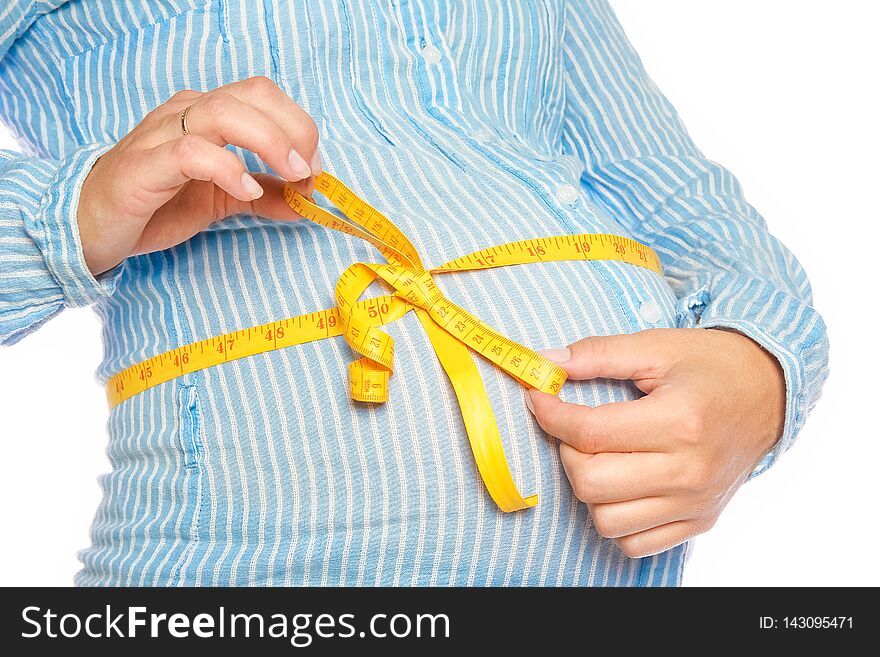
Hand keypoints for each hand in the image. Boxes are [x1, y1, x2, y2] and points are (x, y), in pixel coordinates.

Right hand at [77, 76, 320, 274]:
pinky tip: (245, 190)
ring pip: (223, 112)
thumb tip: (307, 199)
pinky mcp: (144, 166)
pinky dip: (227, 168)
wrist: (89, 226)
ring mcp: (161, 136)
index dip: (299, 125)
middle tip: (311, 170)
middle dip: (294, 128)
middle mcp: (185, 114)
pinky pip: (191, 152)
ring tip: (292, 175)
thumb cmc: (154, 204)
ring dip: (270, 141)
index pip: (262, 95)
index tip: (317, 167)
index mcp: (205, 115)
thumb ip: (263, 195)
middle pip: (251, 94)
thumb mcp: (221, 200)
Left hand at [526, 328, 784, 557]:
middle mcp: (688, 469)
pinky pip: (635, 543)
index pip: (589, 433)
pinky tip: (622, 484)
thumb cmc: (711, 365)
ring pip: (606, 520)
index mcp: (679, 421)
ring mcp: (695, 502)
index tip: (538, 398)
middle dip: (567, 452)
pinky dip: (616, 518)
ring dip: (589, 489)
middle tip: (575, 428)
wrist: (770, 391)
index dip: (550, 415)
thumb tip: (543, 364)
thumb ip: (597, 354)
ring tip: (601, 456)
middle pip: (591, 483)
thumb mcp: (655, 346)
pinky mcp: (698, 520)